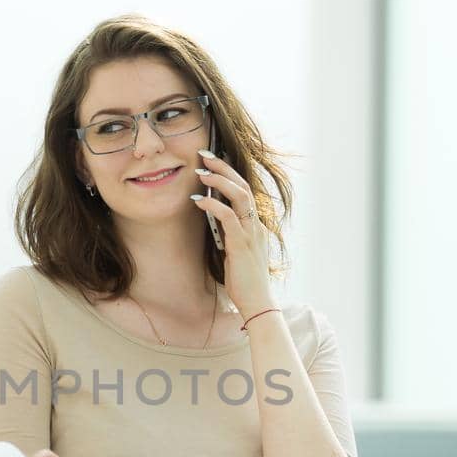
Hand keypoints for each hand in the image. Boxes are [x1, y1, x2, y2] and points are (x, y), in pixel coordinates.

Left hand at [192, 150, 274, 317]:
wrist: (257, 302)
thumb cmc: (244, 279)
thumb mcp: (235, 249)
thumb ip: (229, 231)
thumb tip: (213, 214)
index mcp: (255, 224)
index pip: (245, 190)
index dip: (229, 172)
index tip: (212, 160)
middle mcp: (256, 224)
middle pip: (243, 185)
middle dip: (223, 167)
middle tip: (204, 155)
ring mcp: (251, 233)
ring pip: (239, 196)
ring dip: (219, 181)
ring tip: (200, 172)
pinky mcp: (242, 245)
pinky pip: (229, 218)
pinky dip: (214, 206)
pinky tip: (199, 201)